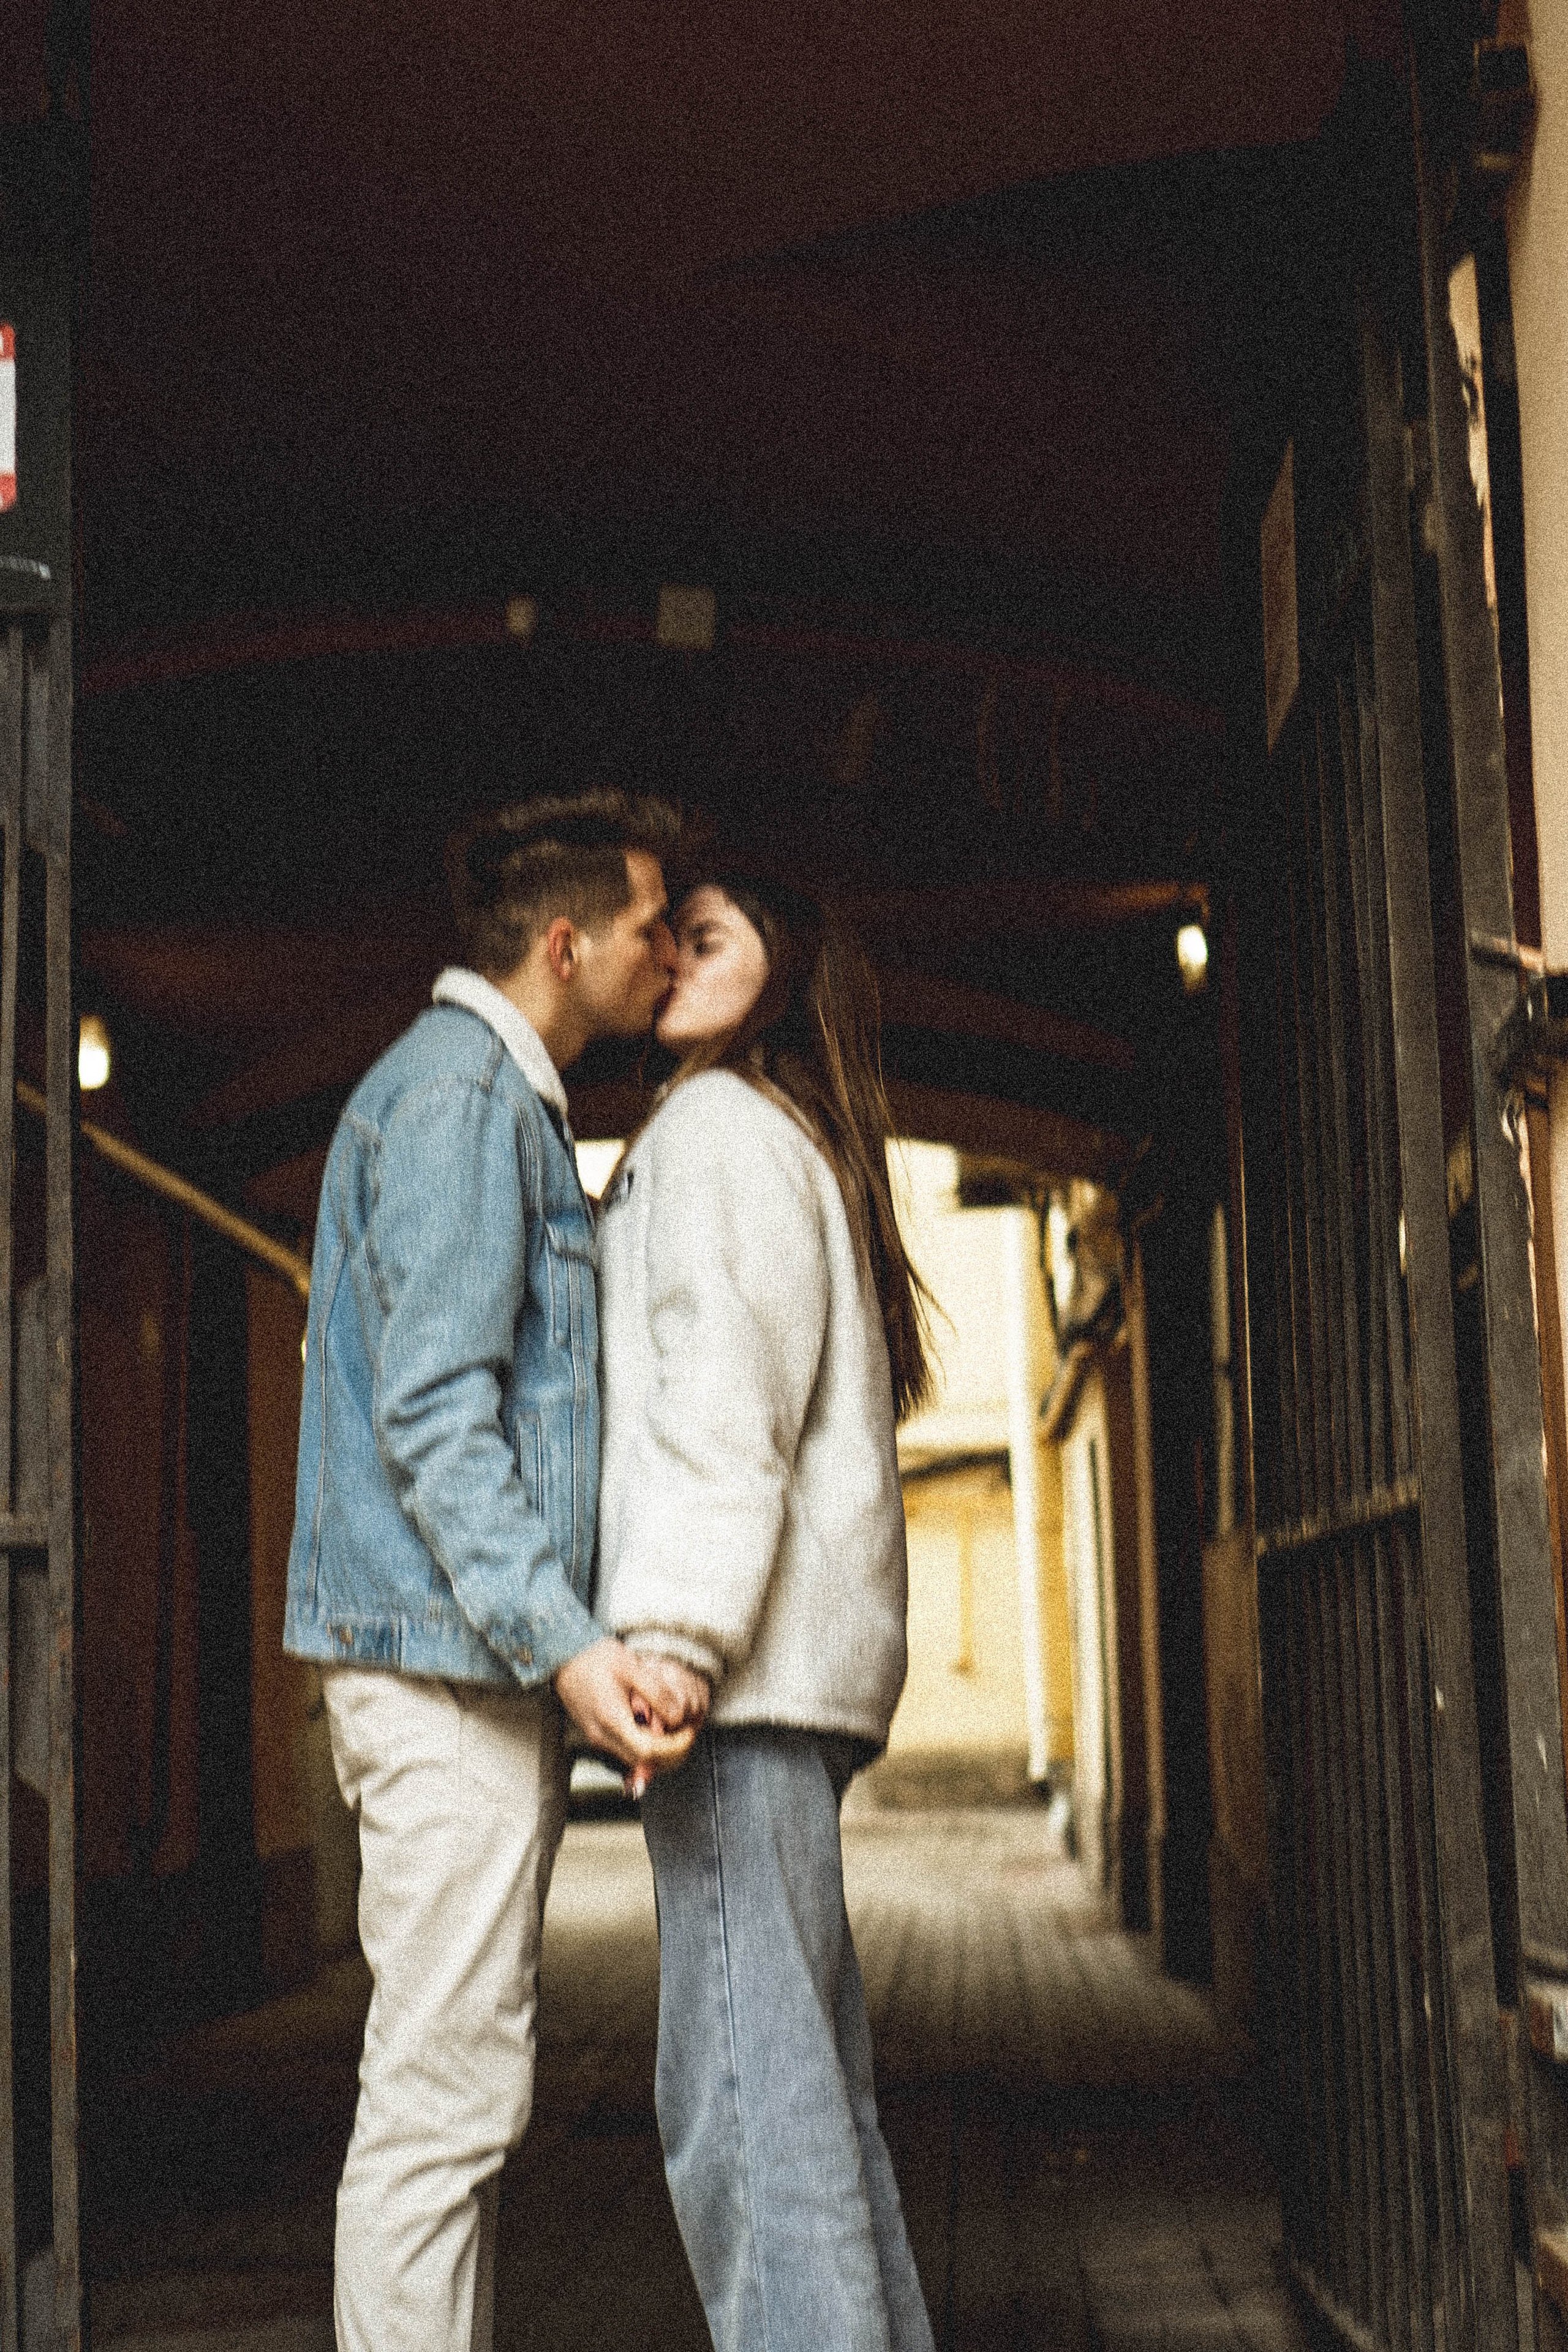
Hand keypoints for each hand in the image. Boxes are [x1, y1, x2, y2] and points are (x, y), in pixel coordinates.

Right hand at [553, 1638, 697, 1775]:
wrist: (564, 1657)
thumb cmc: (595, 1658)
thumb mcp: (630, 1666)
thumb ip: (656, 1691)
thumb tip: (677, 1716)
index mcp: (611, 1719)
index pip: (649, 1752)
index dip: (674, 1747)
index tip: (688, 1732)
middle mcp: (602, 1736)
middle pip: (643, 1762)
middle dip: (670, 1753)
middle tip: (686, 1733)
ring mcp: (597, 1739)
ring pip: (635, 1759)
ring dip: (658, 1751)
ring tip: (673, 1729)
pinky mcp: (596, 1736)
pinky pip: (625, 1751)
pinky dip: (644, 1746)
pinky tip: (654, 1728)